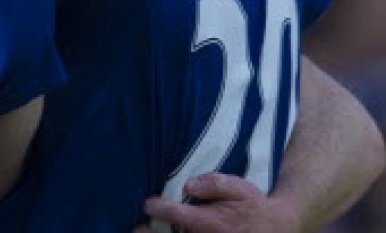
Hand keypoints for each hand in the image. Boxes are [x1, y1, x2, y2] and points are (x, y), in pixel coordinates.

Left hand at [134, 173, 300, 232]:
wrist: (274, 229)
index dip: (157, 208)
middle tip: (136, 228)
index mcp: (210, 222)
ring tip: (141, 232)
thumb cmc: (252, 206)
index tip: (148, 203)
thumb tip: (189, 184)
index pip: (175, 215)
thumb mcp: (239, 188)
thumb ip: (215, 183)